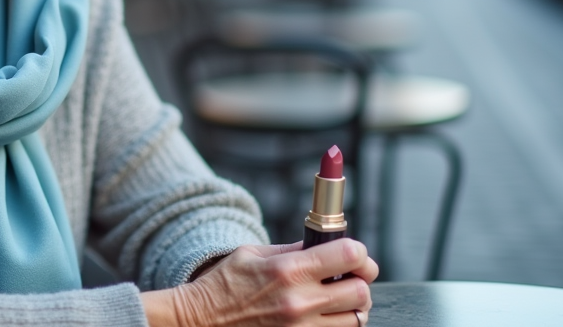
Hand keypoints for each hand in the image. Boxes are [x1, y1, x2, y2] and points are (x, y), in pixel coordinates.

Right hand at [141, 239, 376, 326]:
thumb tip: (323, 244)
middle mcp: (300, 301)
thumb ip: (292, 250)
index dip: (358, 252)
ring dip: (353, 306)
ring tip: (339, 298)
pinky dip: (339, 324)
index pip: (349, 255)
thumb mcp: (253, 254)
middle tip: (350, 277)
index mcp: (288, 270)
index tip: (353, 253)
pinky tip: (326, 315)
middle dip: (360, 280)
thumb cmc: (224, 284)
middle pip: (360, 291)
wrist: (202, 320)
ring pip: (356, 318)